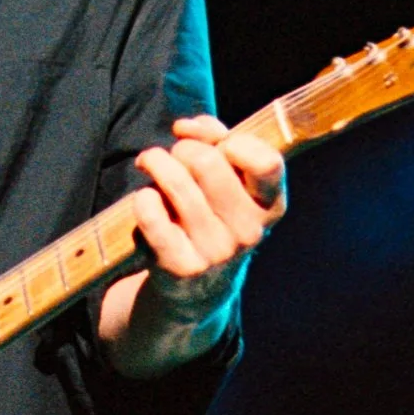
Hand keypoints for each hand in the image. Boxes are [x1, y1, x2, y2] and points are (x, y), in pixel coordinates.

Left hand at [99, 114, 285, 372]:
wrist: (199, 287)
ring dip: (156, 162)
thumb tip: (189, 127)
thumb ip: (217, 141)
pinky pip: (152, 213)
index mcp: (270, 206)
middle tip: (174, 156)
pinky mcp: (183, 268)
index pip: (266, 162)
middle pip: (207, 162)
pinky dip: (143, 198)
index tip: (216, 142)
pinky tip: (146, 198)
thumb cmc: (213, 215)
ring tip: (150, 164)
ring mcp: (217, 253)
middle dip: (183, 149)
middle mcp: (250, 232)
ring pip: (176, 182)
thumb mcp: (229, 181)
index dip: (233, 141)